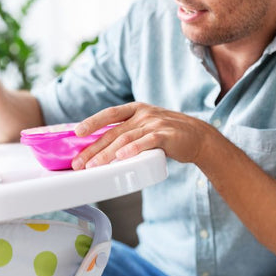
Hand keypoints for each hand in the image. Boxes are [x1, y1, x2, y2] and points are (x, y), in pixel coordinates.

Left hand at [71, 102, 220, 169]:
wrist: (199, 136)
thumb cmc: (166, 133)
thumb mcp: (145, 126)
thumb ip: (126, 131)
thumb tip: (100, 145)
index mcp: (135, 109)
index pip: (109, 114)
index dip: (92, 122)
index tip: (77, 133)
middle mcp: (143, 114)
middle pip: (113, 131)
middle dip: (93, 148)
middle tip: (79, 162)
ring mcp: (155, 124)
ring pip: (125, 139)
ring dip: (107, 154)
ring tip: (93, 166)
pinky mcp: (166, 135)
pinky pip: (146, 142)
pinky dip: (133, 149)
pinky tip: (122, 157)